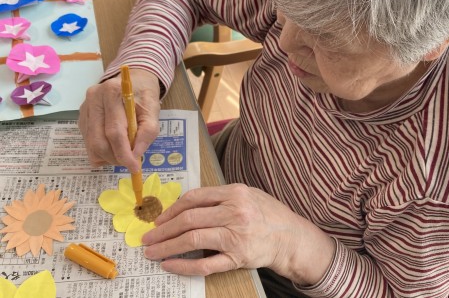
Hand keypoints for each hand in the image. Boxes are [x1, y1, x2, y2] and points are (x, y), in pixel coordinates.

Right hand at [78, 68, 159, 171]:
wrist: (133, 81)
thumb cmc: (144, 95)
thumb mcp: (153, 110)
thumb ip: (148, 131)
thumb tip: (136, 154)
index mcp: (112, 92)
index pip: (114, 131)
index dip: (123, 152)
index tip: (134, 166)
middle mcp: (93, 98)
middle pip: (99, 140)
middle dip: (115, 158)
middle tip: (129, 163)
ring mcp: (84, 108)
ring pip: (91, 144)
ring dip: (108, 157)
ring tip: (123, 154)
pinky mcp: (81, 117)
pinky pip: (88, 141)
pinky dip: (101, 151)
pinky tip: (114, 146)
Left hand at [142, 184, 334, 284]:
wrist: (290, 237)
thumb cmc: (267, 214)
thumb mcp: (247, 194)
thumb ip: (220, 197)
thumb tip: (186, 205)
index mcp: (234, 193)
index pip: (194, 198)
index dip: (172, 209)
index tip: (159, 219)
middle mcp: (234, 212)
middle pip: (189, 219)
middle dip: (163, 230)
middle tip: (147, 238)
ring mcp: (235, 235)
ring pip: (192, 239)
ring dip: (167, 247)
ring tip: (152, 252)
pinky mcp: (236, 257)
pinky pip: (205, 263)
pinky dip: (184, 265)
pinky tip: (170, 265)